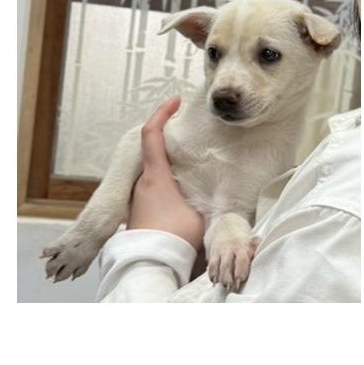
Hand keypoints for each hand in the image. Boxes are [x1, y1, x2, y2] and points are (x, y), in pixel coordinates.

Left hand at [128, 96, 204, 250]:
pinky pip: (151, 185)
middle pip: (150, 149)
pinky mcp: (139, 211)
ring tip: (189, 161)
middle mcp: (142, 182)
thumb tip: (226, 192)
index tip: (175, 100)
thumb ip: (210, 199)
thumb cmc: (175, 236)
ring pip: (152, 169)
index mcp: (155, 174)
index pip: (151, 133)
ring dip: (168, 161)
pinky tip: (180, 188)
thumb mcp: (200, 214)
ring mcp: (138, 196)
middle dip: (168, 137)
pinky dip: (165, 178)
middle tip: (186, 131)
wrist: (150, 263)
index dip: (161, 113)